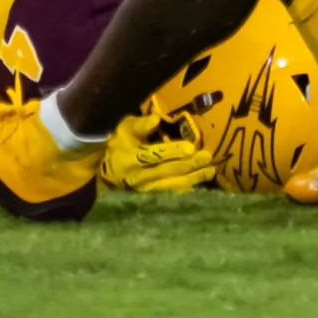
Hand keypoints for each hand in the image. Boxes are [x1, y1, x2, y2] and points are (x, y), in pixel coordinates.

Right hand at [96, 114, 215, 194]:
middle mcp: (140, 176)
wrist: (107, 172)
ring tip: (210, 171)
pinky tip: (199, 183)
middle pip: (168, 171)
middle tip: (207, 157)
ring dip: (193, 178)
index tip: (190, 147)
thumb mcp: (124, 130)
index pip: (155, 155)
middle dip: (190, 165)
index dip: (173, 151)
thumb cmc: (119, 145)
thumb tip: (155, 119)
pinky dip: (186, 190)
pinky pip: (171, 195)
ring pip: (173, 185)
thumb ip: (140, 125)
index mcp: (132, 157)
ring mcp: (146, 190)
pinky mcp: (152, 198)